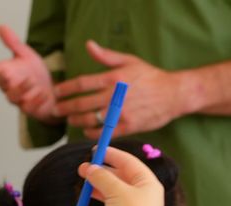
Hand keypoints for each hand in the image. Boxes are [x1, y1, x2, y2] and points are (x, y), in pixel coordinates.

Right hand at [0, 25, 59, 124]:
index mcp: (6, 73)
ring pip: (13, 97)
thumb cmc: (34, 74)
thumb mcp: (26, 55)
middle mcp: (9, 87)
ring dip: (22, 89)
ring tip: (33, 82)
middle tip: (12, 72)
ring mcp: (18, 100)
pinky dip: (36, 100)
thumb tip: (1, 27)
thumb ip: (13, 43)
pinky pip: (29, 107)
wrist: (51, 92)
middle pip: (1, 84)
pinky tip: (44, 94)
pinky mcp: (29, 109)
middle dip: (5, 79)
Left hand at [54, 40, 188, 138]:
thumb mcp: (129, 61)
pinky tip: (87, 130)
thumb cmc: (151, 76)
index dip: (65, 89)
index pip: (82, 84)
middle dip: (65, 108)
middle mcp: (115, 96)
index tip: (56, 92)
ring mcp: (121, 113)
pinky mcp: (128, 126)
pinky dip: (92, 133)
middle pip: (81, 104)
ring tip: (69, 119)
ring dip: (76, 121)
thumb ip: (106, 56)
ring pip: (90, 120)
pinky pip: (104, 133)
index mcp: (113, 78)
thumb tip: (88, 45)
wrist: (174, 94)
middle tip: (56, 110)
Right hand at [77, 146, 163, 205]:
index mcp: (150, 183)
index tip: (96, 150)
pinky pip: (114, 202)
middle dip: (103, 169)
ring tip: (83, 178)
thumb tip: (90, 168)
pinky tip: (91, 194)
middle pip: (123, 175)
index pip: (130, 162)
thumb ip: (102, 176)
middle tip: (84, 166)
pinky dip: (103, 195)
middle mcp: (147, 195)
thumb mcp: (115, 190)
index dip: (112, 154)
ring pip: (117, 189)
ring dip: (100, 182)